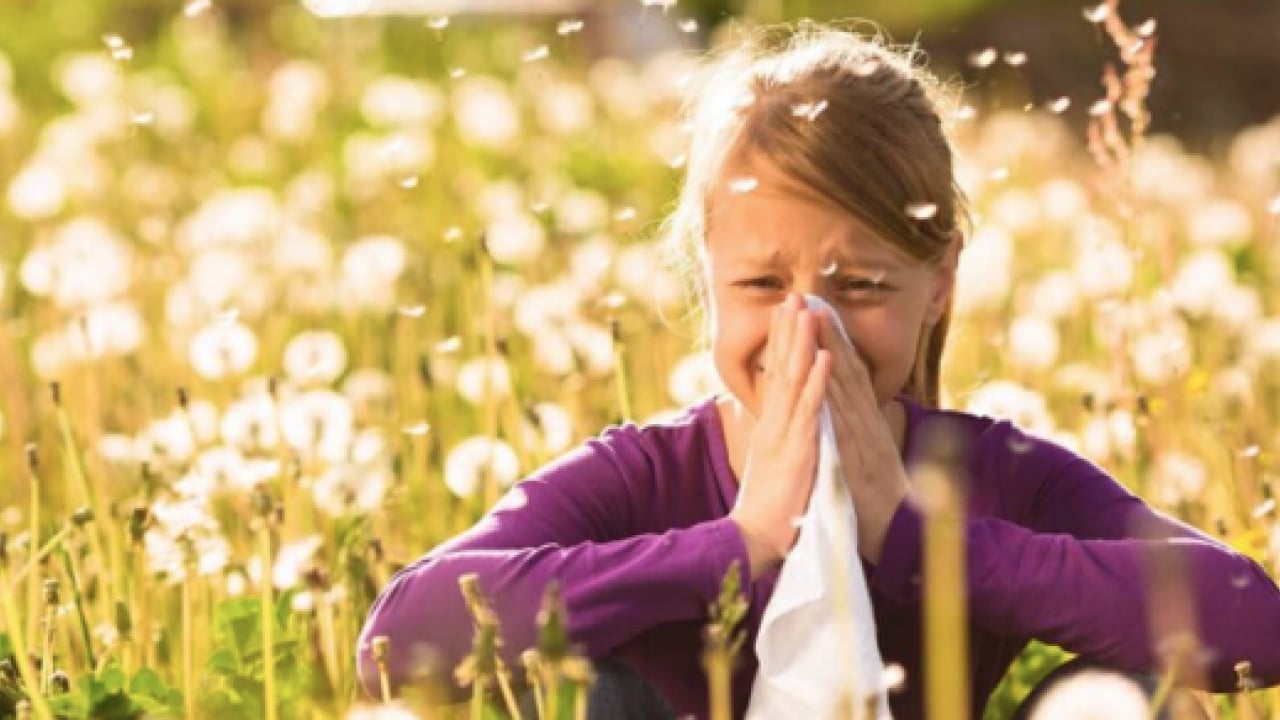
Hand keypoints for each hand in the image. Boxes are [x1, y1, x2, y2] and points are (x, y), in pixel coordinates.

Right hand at [729, 293, 831, 579]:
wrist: (757, 540)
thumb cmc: (770, 508)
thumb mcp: (774, 465)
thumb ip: (778, 440)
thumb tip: (781, 423)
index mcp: (771, 427)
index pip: (776, 376)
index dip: (782, 343)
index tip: (786, 313)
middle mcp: (774, 424)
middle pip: (781, 369)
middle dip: (787, 331)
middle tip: (793, 296)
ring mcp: (784, 434)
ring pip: (794, 380)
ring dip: (801, 344)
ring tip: (807, 311)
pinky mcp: (797, 449)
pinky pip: (810, 410)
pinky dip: (818, 381)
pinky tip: (825, 356)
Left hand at [811, 305, 910, 564]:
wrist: (899, 537)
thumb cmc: (877, 501)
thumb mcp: (865, 458)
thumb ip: (857, 432)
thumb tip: (848, 411)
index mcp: (865, 423)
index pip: (847, 375)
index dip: (832, 342)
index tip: (816, 311)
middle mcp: (867, 424)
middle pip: (846, 371)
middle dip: (829, 334)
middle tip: (811, 299)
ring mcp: (865, 439)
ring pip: (846, 388)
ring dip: (831, 352)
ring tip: (815, 320)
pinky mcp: (860, 460)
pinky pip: (845, 425)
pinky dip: (836, 397)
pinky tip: (826, 374)